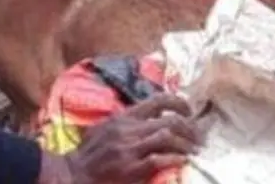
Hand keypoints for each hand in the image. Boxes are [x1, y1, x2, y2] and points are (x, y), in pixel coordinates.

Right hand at [39, 94, 201, 183]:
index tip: (190, 112)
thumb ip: (125, 121)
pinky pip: (159, 159)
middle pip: (169, 119)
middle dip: (190, 128)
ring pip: (167, 137)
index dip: (179, 103)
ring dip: (186, 144)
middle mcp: (129, 129)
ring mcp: (130, 148)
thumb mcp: (104, 128)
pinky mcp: (132, 168)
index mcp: (124, 117)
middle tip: (199, 138)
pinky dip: (175, 159)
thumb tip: (147, 115)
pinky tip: (182, 161)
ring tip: (194, 151)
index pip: (157, 100)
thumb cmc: (89, 153)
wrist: (76, 174)